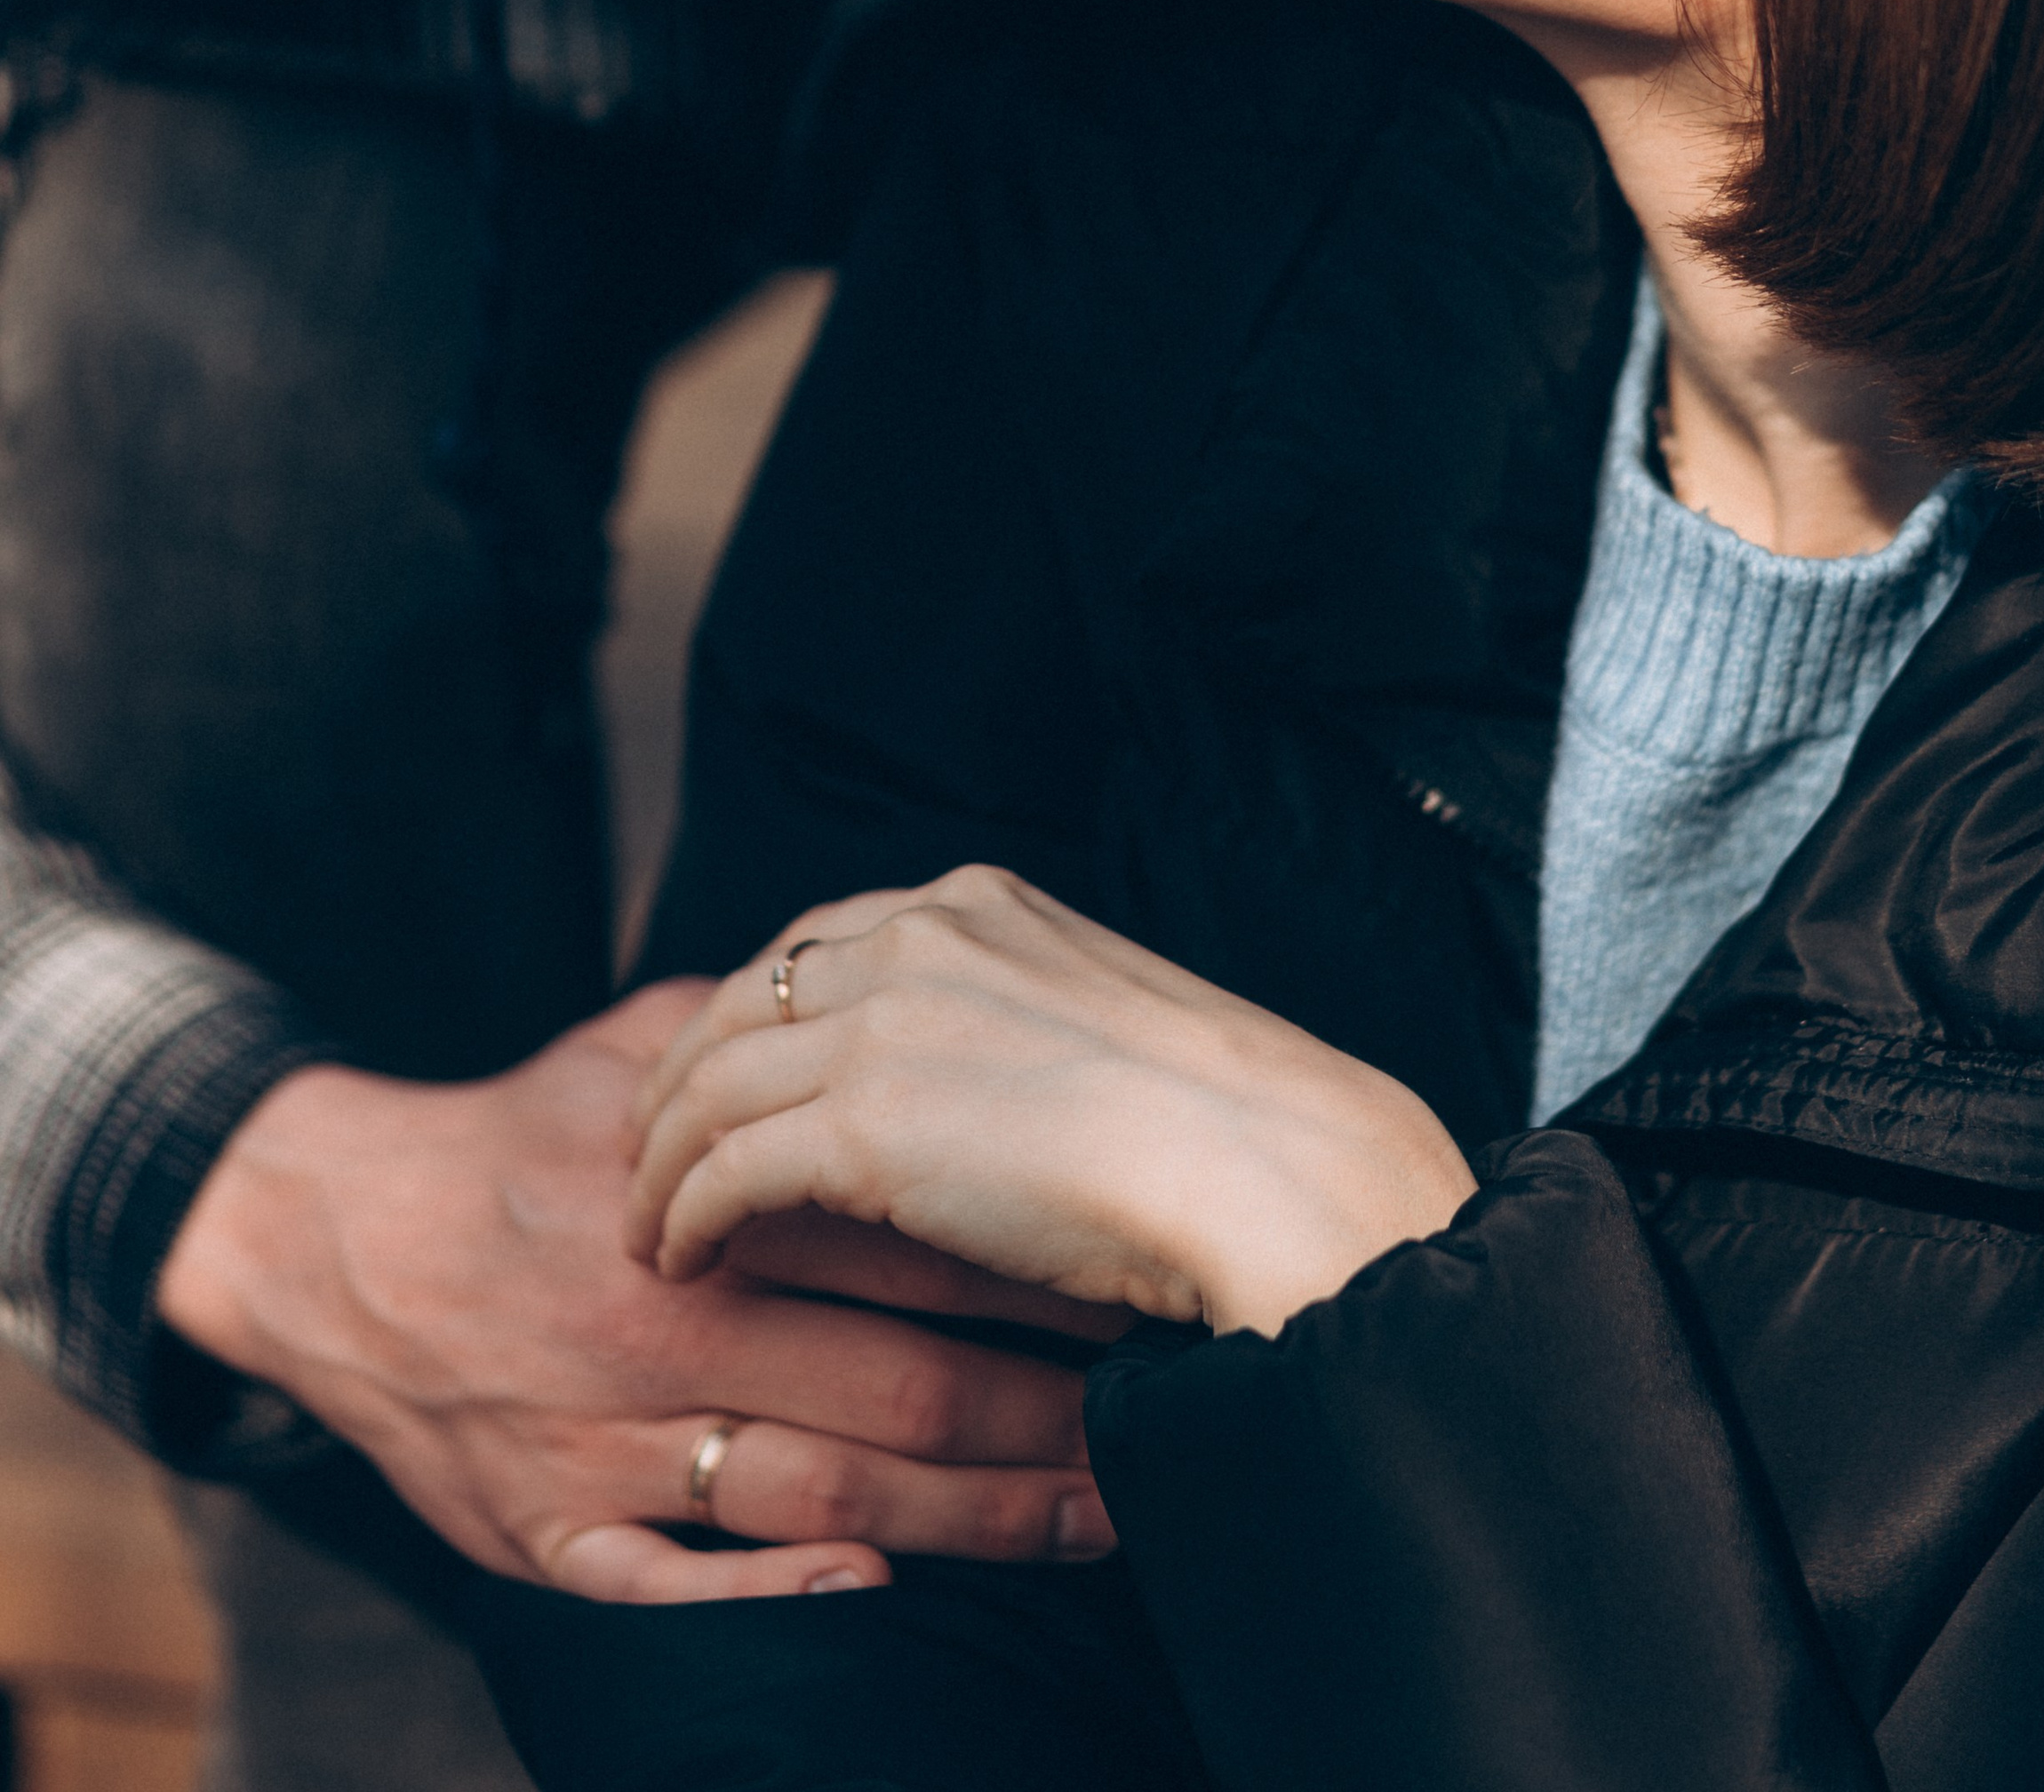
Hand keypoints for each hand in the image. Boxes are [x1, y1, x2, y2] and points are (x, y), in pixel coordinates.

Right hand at [156, 979, 1117, 1601]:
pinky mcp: (551, 1528)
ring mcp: (612, 1440)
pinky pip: (673, 1583)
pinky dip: (776, 1592)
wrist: (339, 1235)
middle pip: (898, 1386)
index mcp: (708, 1205)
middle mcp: (671, 1327)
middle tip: (1167, 1431)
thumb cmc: (522, 1139)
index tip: (1142, 1291)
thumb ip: (764, 1033)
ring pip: (825, 1495)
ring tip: (1096, 1522)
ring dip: (971, 1519)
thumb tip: (895, 987)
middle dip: (1045, 1422)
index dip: (1036, 1280)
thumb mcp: (638, 1050)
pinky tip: (880, 1590)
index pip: (910, 1253)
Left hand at [628, 870, 1474, 1339]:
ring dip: (660, 1159)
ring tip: (646, 1221)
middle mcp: (916, 937)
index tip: (726, 1072)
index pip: (817, 941)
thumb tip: (984, 1082)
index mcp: (978, 902)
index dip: (755, 1012)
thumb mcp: (1104, 1017)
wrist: (1261, 1164)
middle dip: (680, 1078)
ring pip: (708, 1085)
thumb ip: (1019, 1019)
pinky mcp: (861, 1126)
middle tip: (647, 1149)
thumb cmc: (1219, 1122)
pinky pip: (721, 1169)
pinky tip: (678, 1258)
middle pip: (741, 1002)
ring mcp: (883, 1023)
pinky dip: (681, 1214)